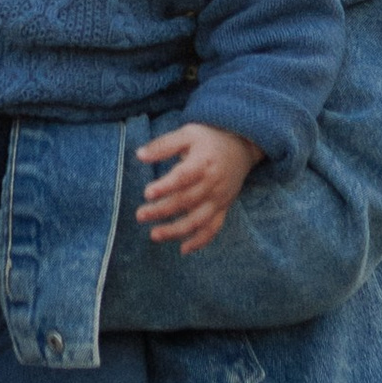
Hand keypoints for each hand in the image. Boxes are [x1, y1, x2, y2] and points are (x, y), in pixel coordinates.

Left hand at [134, 120, 260, 253]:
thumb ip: (164, 145)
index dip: (166, 186)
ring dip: (176, 231)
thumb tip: (139, 155)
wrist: (242, 146)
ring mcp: (219, 198)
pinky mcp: (223, 208)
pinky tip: (183, 249)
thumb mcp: (187, 133)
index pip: (183, 177)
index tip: (147, 193)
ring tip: (154, 235)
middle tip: (140, 215)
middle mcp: (213, 183)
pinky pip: (213, 228)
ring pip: (198, 220)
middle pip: (186, 201)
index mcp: (203, 162)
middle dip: (162, 210)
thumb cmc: (209, 138)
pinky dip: (200, 241)